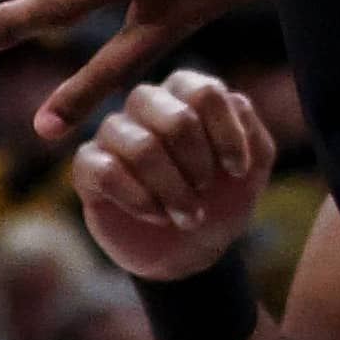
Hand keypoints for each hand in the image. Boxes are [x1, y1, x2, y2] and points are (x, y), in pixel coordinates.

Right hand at [73, 71, 278, 284]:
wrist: (191, 247)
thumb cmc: (221, 198)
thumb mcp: (251, 169)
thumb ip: (251, 131)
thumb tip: (235, 102)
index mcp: (185, 94)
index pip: (203, 92)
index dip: (225, 134)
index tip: (237, 170)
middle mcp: (146, 104)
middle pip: (173, 117)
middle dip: (197, 164)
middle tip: (205, 192)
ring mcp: (114, 132)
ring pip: (140, 146)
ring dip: (172, 189)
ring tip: (188, 215)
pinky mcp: (88, 166)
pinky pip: (104, 170)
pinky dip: (139, 199)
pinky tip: (158, 215)